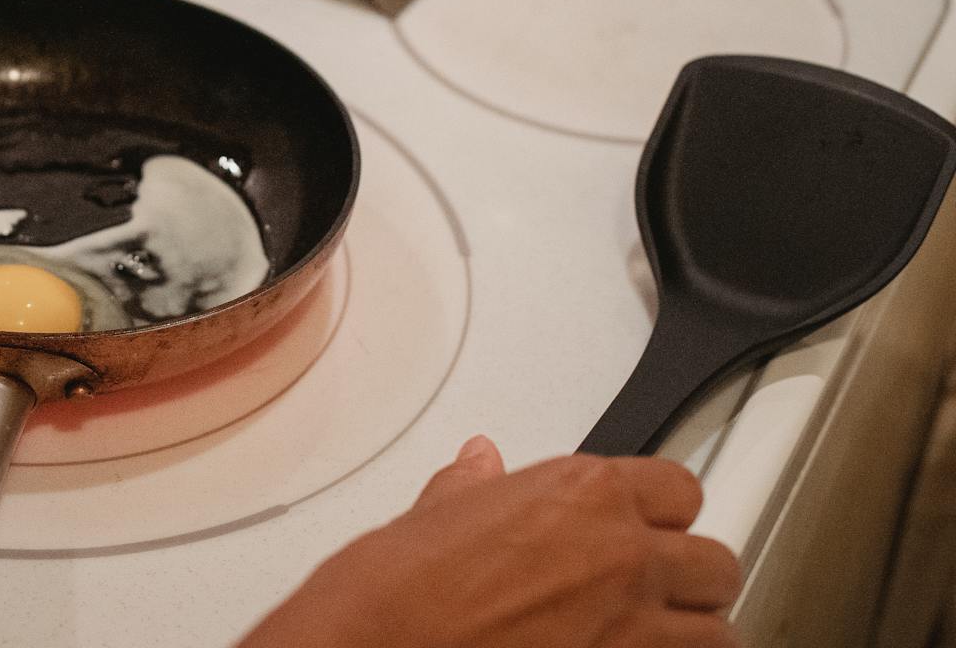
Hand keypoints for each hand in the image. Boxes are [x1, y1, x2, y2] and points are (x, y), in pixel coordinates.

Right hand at [238, 437, 742, 647]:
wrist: (379, 646)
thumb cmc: (396, 590)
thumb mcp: (432, 517)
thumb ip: (476, 490)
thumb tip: (480, 467)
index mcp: (583, 493)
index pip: (681, 489)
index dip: (662, 511)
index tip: (647, 524)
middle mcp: (623, 555)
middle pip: (716, 563)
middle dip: (690, 576)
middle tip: (654, 586)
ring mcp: (634, 628)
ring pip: (717, 632)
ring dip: (690, 633)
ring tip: (652, 635)